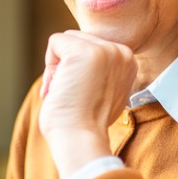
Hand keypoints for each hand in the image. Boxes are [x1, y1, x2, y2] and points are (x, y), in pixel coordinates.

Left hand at [39, 31, 136, 176]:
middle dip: (67, 65)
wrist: (81, 139)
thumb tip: (83, 62)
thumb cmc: (86, 122)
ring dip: (58, 66)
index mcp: (128, 61)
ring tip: (65, 92)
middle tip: (70, 95)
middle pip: (80, 39)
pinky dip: (49, 64)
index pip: (94, 47)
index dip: (79, 69)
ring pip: (67, 40)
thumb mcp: (104, 91)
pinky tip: (58, 86)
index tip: (81, 95)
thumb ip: (100, 72)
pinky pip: (55, 41)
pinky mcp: (83, 52)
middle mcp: (121, 52)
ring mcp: (104, 50)